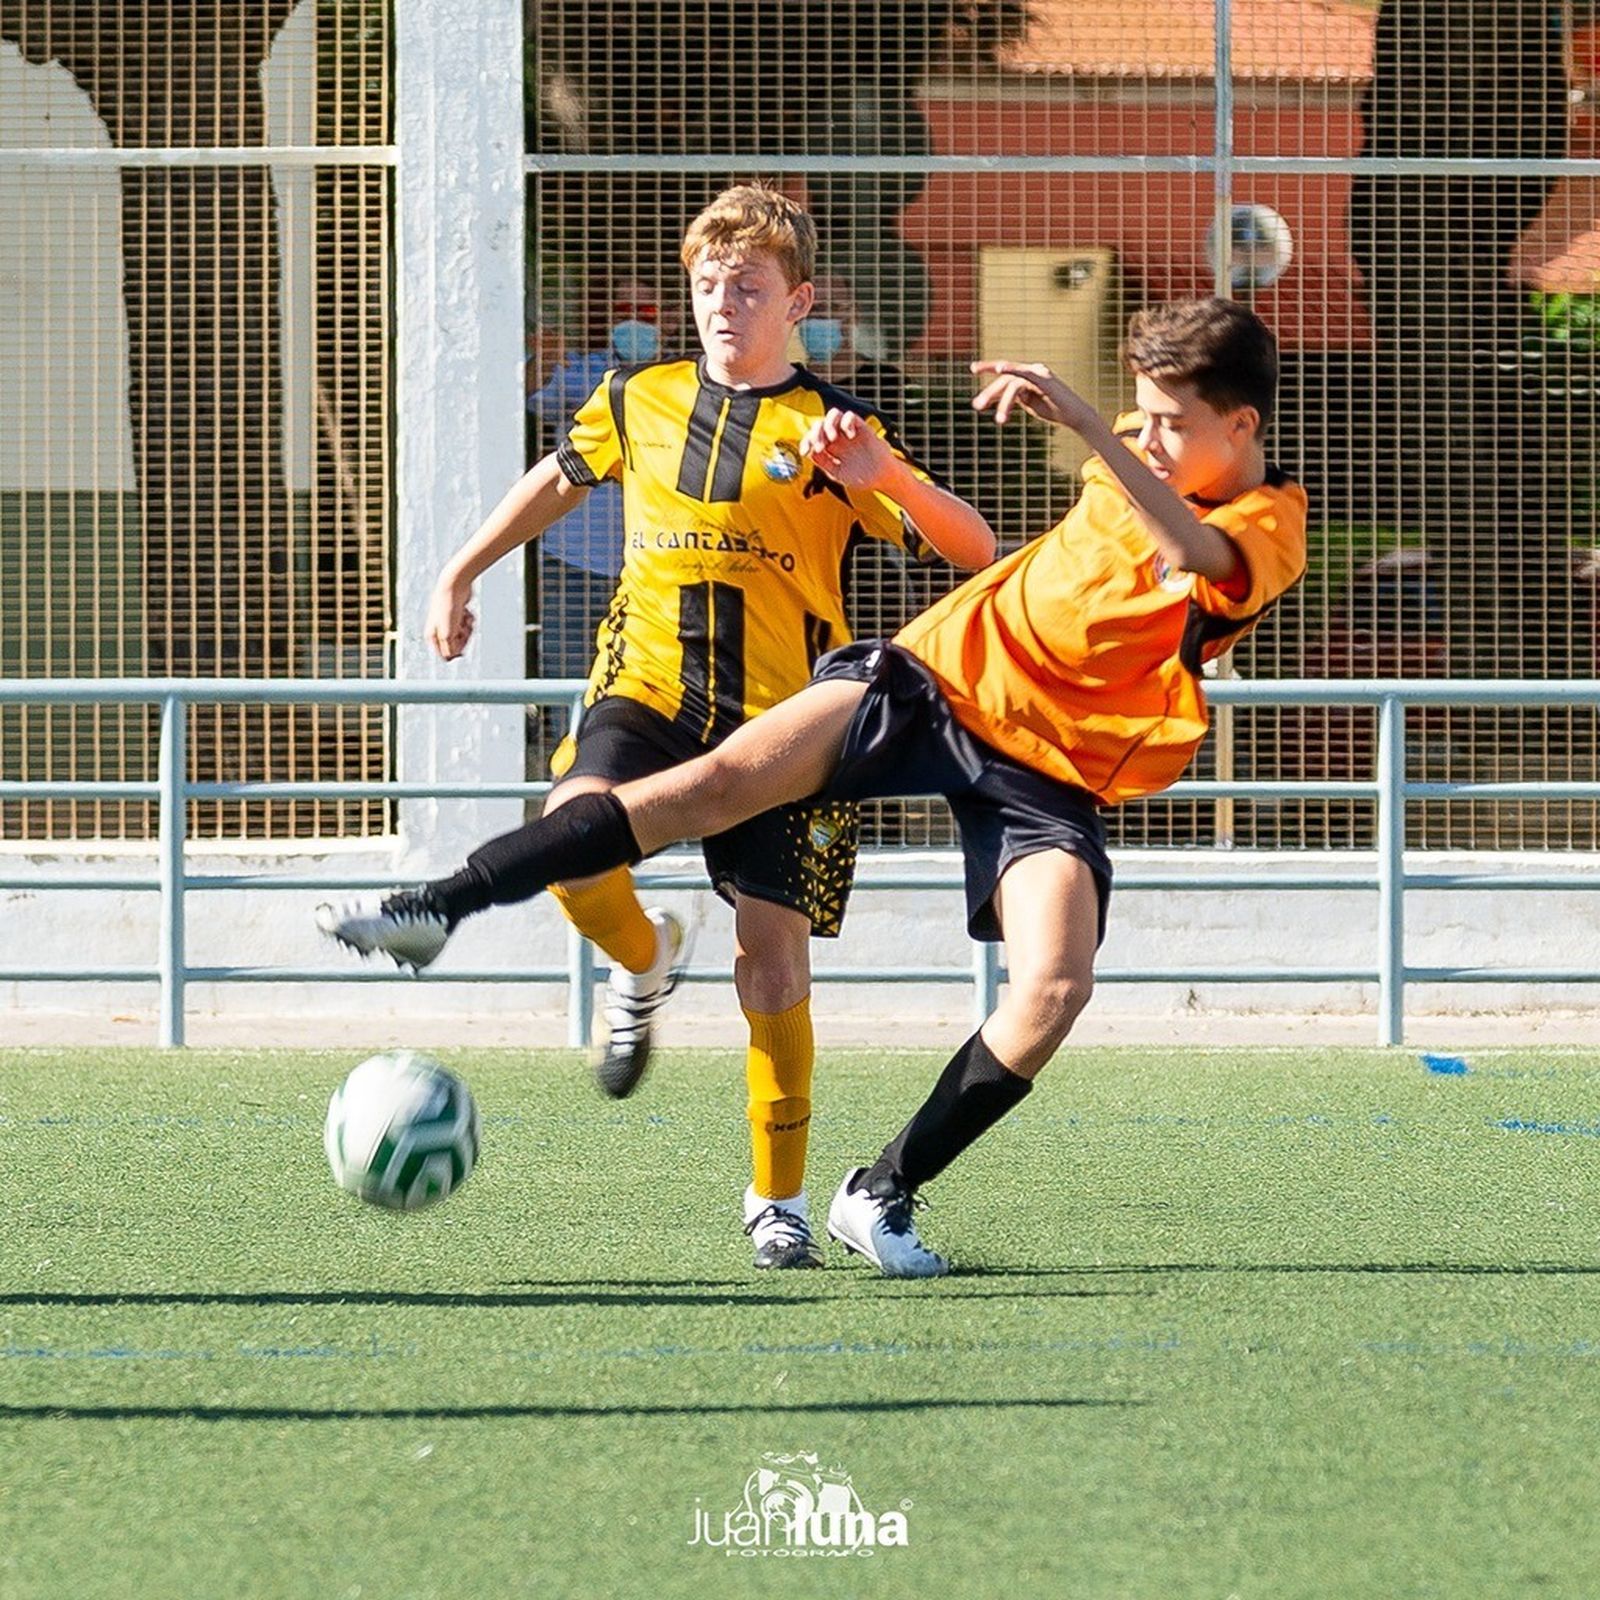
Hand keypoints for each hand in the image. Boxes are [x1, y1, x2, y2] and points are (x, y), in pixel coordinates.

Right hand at [425, 575, 474, 660]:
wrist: (454, 586)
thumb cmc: (447, 608)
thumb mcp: (448, 634)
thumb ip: (449, 650)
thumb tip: (451, 659)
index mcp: (432, 637)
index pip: (447, 655)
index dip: (457, 651)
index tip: (459, 641)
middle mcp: (439, 631)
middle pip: (457, 647)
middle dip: (464, 639)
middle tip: (464, 629)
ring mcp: (448, 623)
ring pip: (464, 636)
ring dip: (468, 628)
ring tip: (465, 618)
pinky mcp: (458, 616)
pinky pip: (467, 625)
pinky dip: (469, 620)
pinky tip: (466, 612)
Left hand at [799, 407, 894, 491]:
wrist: (881, 479)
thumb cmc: (860, 478)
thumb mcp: (837, 474)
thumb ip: (823, 463)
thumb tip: (810, 451)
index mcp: (829, 448)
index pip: (812, 438)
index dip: (805, 442)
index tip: (804, 451)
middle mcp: (838, 437)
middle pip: (820, 424)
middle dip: (815, 434)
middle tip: (820, 447)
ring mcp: (849, 431)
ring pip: (833, 414)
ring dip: (828, 424)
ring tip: (832, 439)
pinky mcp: (862, 428)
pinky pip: (850, 416)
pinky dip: (846, 423)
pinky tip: (850, 436)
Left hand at [970, 361, 1098, 431]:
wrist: (1074, 415)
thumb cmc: (1053, 409)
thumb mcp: (1029, 403)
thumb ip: (1015, 397)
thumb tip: (998, 398)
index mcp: (1028, 375)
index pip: (1005, 373)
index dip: (988, 368)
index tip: (972, 369)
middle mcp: (1032, 370)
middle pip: (1005, 379)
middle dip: (990, 393)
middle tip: (977, 406)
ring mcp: (1038, 372)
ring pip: (1012, 383)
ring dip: (1004, 402)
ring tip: (1000, 421)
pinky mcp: (1044, 379)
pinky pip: (1025, 373)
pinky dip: (1012, 369)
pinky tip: (1001, 368)